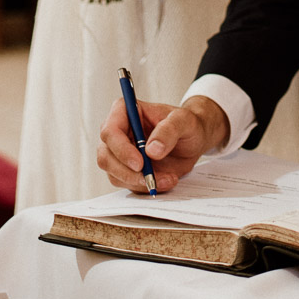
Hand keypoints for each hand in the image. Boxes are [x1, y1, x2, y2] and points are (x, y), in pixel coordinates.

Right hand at [96, 95, 228, 193]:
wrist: (193, 139)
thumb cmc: (186, 124)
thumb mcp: (184, 121)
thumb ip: (169, 130)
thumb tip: (151, 150)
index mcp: (124, 111)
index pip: (110, 131)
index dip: (121, 149)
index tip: (140, 163)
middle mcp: (117, 133)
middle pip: (106, 157)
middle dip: (127, 172)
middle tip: (151, 179)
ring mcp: (119, 153)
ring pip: (115, 174)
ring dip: (140, 182)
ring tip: (168, 178)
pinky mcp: (126, 170)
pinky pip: (128, 184)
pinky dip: (146, 187)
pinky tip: (165, 181)